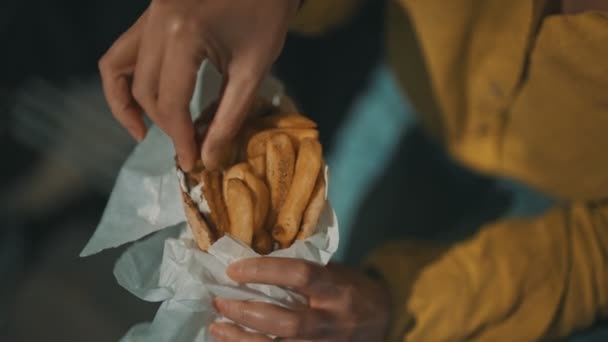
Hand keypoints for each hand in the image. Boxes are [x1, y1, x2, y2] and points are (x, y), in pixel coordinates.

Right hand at [99, 0, 300, 170]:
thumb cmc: (268, 17)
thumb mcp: (254, 70)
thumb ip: (228, 118)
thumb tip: (209, 159)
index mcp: (182, 34)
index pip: (169, 102)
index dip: (180, 138)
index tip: (193, 162)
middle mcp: (155, 22)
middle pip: (143, 89)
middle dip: (164, 125)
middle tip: (188, 146)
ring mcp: (147, 14)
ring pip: (117, 67)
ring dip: (128, 104)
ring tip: (144, 131)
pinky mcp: (149, 12)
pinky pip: (124, 49)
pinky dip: (126, 77)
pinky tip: (142, 99)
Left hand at [211, 258, 390, 340]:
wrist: (386, 321)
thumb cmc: (353, 290)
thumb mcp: (335, 272)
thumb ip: (304, 270)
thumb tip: (256, 262)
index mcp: (336, 288)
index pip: (299, 275)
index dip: (264, 270)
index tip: (234, 269)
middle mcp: (331, 321)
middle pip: (285, 322)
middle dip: (246, 313)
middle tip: (219, 301)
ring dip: (242, 340)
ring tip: (217, 327)